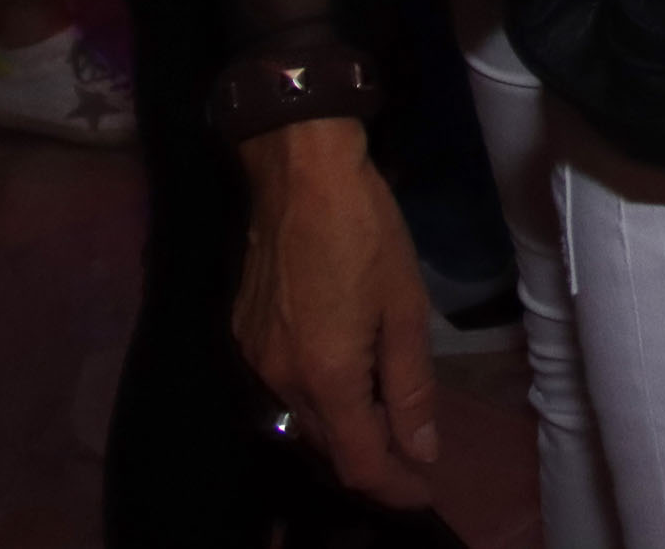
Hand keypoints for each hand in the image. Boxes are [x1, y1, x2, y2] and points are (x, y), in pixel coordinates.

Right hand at [234, 121, 440, 506]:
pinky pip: (281, 388)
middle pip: (327, 445)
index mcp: (326, 376)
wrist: (299, 173)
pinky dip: (316, 397)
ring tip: (385, 417)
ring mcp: (253, 359)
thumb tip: (421, 449)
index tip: (423, 492)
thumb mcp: (405, 308)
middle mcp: (279, 380)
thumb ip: (411, 387)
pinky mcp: (241, 336)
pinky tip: (344, 377)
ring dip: (343, 428)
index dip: (393, 486)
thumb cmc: (366, 232)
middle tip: (413, 452)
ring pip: (302, 419)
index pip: (358, 462)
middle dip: (371, 458)